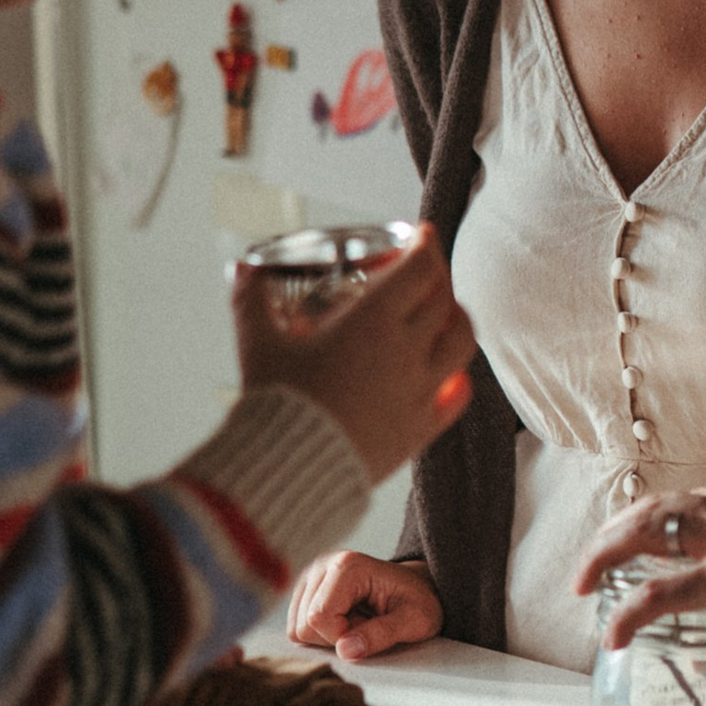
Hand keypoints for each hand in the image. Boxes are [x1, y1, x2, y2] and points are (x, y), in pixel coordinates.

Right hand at [231, 225, 473, 486]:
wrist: (291, 469)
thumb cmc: (276, 403)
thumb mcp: (258, 344)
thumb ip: (251, 301)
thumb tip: (242, 273)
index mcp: (372, 321)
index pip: (421, 269)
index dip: (427, 246)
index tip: (422, 237)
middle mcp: (406, 351)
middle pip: (444, 300)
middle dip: (436, 279)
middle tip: (421, 275)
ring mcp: (420, 392)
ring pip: (462, 343)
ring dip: (456, 321)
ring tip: (441, 317)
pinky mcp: (421, 430)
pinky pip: (458, 397)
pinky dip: (458, 379)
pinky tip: (446, 375)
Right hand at [287, 551, 443, 664]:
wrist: (418, 588)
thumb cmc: (420, 602)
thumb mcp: (416, 621)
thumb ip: (382, 634)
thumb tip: (345, 650)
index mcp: (347, 565)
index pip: (318, 617)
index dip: (342, 636)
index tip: (371, 629)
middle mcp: (322, 565)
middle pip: (304, 626)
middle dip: (335, 637)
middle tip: (366, 625)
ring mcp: (311, 577)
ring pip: (297, 630)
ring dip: (328, 637)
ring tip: (358, 622)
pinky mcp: (306, 590)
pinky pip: (297, 628)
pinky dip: (321, 635)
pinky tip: (345, 622)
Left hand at [578, 486, 705, 659]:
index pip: (697, 503)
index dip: (658, 520)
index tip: (636, 543)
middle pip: (662, 505)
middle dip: (616, 531)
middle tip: (590, 565)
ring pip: (651, 529)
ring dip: (606, 552)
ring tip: (581, 583)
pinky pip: (662, 592)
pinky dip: (628, 611)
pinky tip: (612, 633)